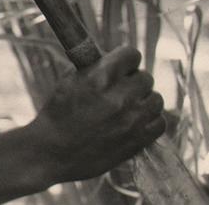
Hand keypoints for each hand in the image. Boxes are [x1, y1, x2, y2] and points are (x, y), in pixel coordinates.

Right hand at [28, 46, 164, 183]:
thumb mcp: (73, 79)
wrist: (49, 153)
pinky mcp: (135, 142)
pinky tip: (137, 122)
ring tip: (129, 108)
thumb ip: (100, 66)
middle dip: (133, 82)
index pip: (132, 55)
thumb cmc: (58, 113)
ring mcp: (130, 121)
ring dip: (144, 101)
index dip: (126, 60)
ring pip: (156, 99)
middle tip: (122, 91)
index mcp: (102, 77)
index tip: (122, 67)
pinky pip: (160, 123)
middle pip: (145, 77)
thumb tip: (121, 59)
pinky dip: (151, 121)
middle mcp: (119, 97)